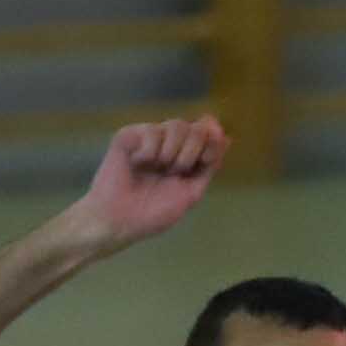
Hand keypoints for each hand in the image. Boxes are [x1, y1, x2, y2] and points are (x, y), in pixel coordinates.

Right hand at [72, 117, 225, 247]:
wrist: (119, 221)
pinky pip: (151, 130)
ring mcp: (148, 138)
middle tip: (176, 170)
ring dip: (172, 152)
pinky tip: (138, 164)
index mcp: (184, 157)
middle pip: (194, 127)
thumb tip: (227, 138)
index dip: (211, 141)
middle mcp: (168, 144)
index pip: (207, 134)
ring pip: (175, 125)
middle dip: (192, 150)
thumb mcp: (190, 193)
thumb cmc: (152, 214)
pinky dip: (149, 152)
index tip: (204, 159)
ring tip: (158, 169)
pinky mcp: (129, 136)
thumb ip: (209, 166)